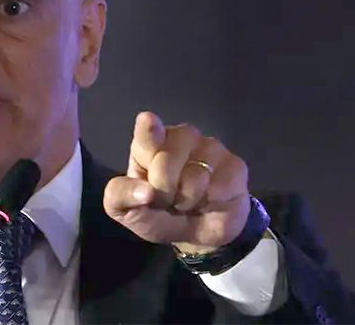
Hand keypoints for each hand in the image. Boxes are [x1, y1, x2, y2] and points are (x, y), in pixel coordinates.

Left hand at [103, 111, 250, 253]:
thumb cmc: (159, 213)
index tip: (149, 122)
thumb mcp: (128, 211)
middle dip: (164, 191)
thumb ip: (121, 198)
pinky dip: (210, 202)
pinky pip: (218, 187)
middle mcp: (179, 137)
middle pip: (167, 162)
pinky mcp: (234, 164)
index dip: (149, 130)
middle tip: (167, 200)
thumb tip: (144, 192)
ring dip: (187, 199)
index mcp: (148, 145)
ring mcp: (209, 147)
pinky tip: (210, 201)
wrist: (199, 232)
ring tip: (187, 201)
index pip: (147, 134)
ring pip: (195, 175)